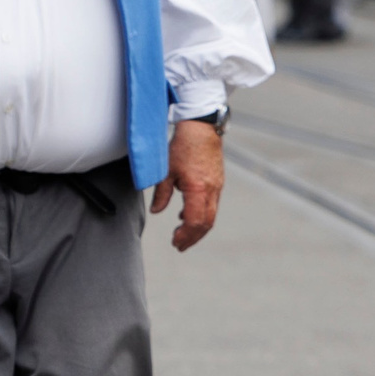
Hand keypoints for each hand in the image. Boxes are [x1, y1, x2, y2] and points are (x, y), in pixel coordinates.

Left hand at [151, 119, 224, 250]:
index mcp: (198, 190)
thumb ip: (161, 193)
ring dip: (197, 228)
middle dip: (193, 237)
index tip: (175, 242)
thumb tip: (157, 211)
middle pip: (206, 223)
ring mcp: (217, 187)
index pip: (195, 221)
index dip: (185, 235)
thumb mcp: (166, 171)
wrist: (201, 130)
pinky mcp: (217, 182)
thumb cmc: (182, 148)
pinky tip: (186, 215)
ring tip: (182, 234)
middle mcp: (212, 191)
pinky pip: (211, 205)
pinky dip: (200, 215)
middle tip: (179, 245)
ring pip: (211, 216)